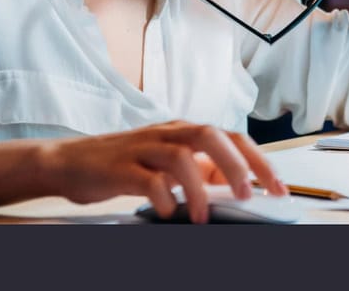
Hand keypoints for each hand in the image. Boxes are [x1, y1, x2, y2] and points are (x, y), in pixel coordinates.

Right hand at [42, 121, 287, 223]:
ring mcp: (143, 148)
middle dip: (236, 166)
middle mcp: (167, 134)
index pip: (232, 137)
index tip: (279, 189)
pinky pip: (148, 180)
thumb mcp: (167, 164)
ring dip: (199, 189)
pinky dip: (164, 199)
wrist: (69, 161)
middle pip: (211, 136)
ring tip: (203, 216)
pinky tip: (168, 213)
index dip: (260, 161)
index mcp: (183, 132)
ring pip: (182, 156)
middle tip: (248, 196)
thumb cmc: (123, 164)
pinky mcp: (120, 167)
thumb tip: (236, 187)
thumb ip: (200, 170)